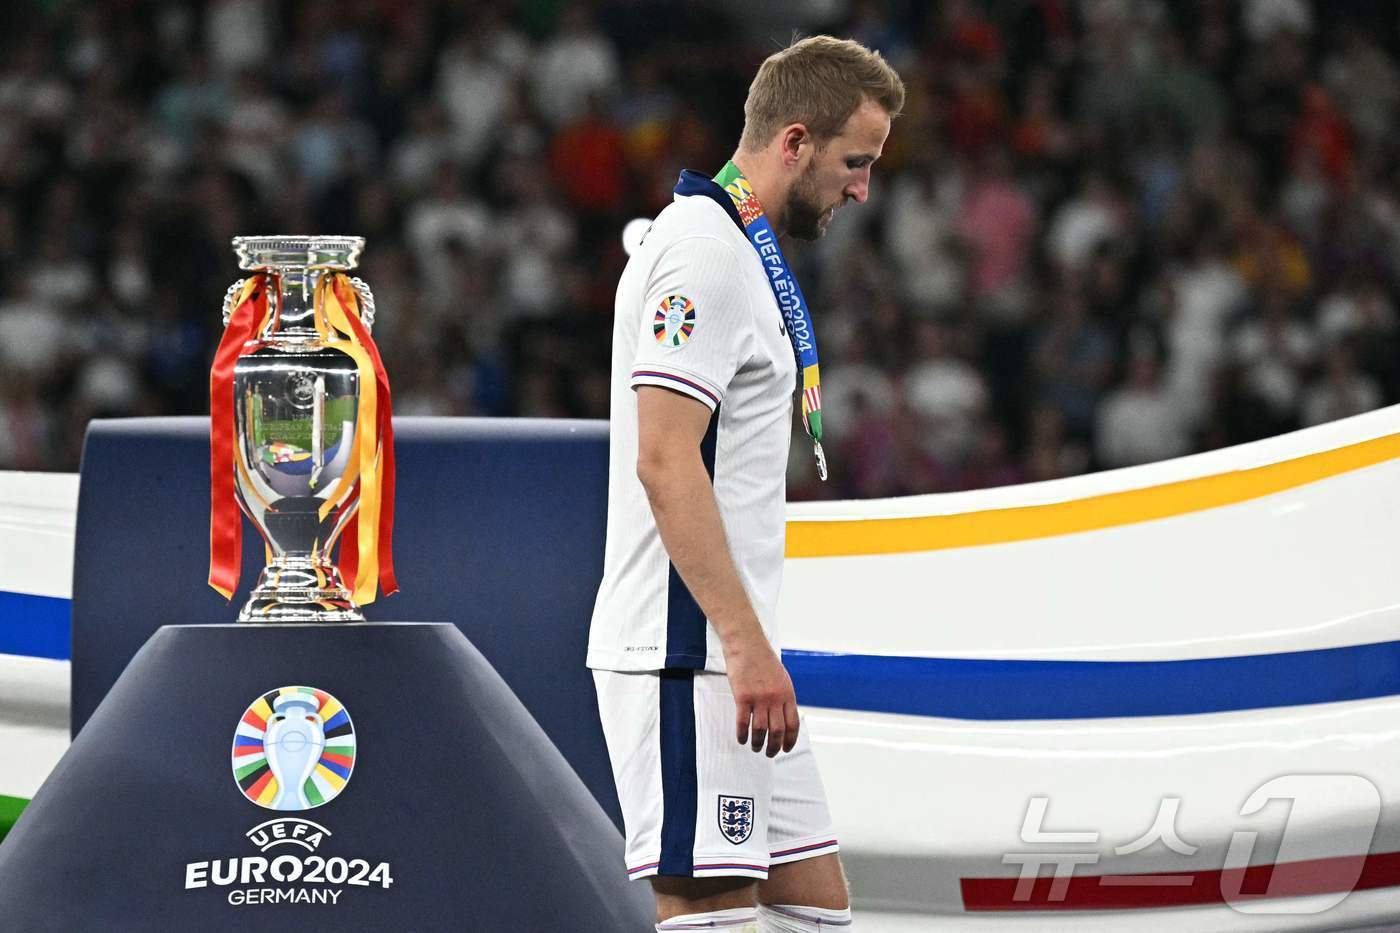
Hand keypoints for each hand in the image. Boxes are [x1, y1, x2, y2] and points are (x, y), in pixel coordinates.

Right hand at [724, 635, 799, 757]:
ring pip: (761, 730)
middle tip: (770, 754)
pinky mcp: (742, 696)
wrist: (747, 643)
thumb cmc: (763, 659)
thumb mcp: (781, 677)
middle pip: (777, 731)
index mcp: (787, 693)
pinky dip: (742, 734)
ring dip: (758, 743)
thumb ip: (783, 696)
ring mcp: (759, 697)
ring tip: (755, 748)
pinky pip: (743, 722)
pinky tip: (741, 739)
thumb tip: (784, 715)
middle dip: (774, 747)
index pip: (793, 724)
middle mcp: (775, 698)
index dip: (790, 740)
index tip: (785, 749)